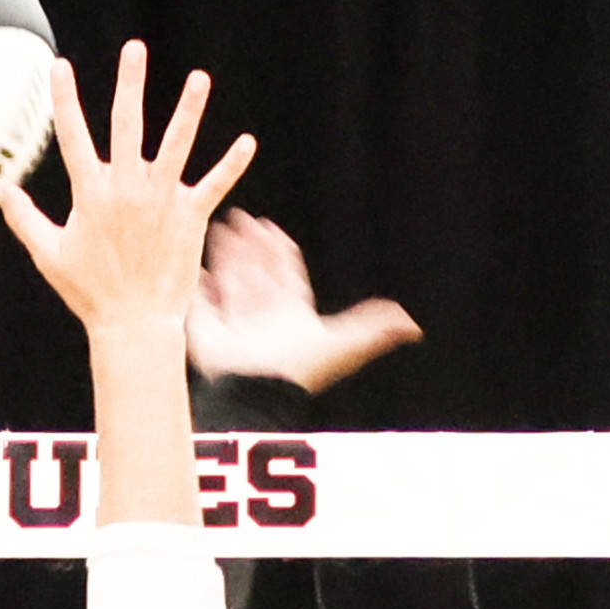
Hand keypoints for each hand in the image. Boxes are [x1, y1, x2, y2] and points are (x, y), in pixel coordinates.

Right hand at [0, 41, 256, 343]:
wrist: (133, 323)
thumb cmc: (89, 292)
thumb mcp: (48, 254)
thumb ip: (24, 218)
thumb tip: (2, 190)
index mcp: (91, 194)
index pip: (74, 137)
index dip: (65, 100)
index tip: (59, 66)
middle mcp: (127, 189)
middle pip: (126, 125)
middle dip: (129, 85)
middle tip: (134, 49)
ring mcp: (161, 200)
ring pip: (176, 145)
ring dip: (188, 110)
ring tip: (199, 79)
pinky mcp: (190, 217)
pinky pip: (214, 185)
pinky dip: (231, 165)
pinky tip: (247, 143)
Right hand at [190, 211, 419, 392]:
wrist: (257, 390)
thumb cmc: (300, 367)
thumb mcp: (343, 342)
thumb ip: (374, 328)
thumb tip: (416, 326)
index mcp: (292, 314)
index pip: (285, 274)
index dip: (279, 251)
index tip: (270, 228)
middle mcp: (262, 316)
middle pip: (257, 272)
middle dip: (249, 246)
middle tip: (241, 218)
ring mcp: (232, 322)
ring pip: (230, 279)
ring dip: (225, 254)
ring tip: (218, 225)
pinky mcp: (206, 328)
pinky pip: (200, 299)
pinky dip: (197, 283)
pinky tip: (193, 266)